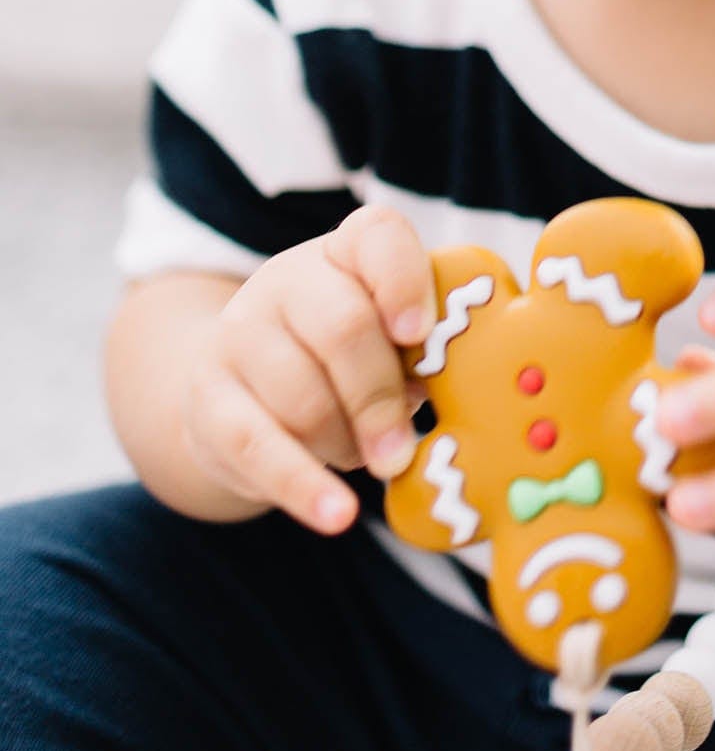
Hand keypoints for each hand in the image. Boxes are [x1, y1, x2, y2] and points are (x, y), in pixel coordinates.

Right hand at [180, 205, 438, 535]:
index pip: (377, 236)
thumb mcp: (387, 338)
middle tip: (403, 451)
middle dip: (380, 397)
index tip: (420, 334)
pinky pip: (258, 447)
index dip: (403, 281)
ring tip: (362, 457)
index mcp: (348, 250)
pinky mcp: (208, 398)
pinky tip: (338, 514)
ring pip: (304, 398)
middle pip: (342, 328)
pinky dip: (304, 487)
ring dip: (345, 444)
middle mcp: (287, 279)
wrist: (241, 388)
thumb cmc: (347, 360)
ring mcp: (239, 334)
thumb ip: (426, 349)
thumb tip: (470, 392)